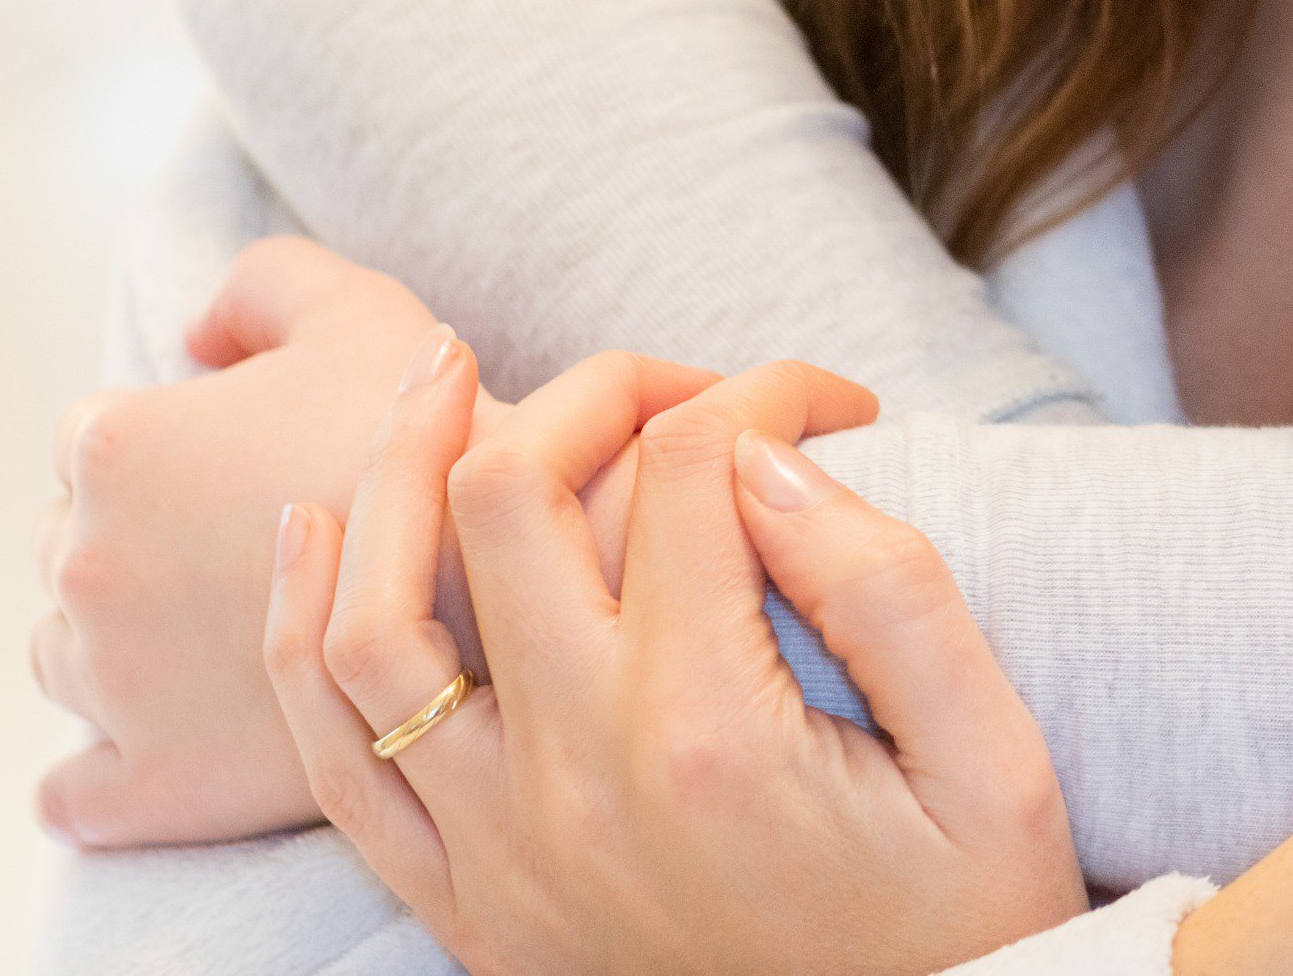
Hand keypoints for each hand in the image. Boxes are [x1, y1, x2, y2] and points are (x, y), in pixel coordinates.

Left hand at [34, 237, 448, 845]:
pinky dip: (97, 777)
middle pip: (69, 545)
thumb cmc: (438, 435)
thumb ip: (260, 283)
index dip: (174, 446)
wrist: (524, 579)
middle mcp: (86, 562)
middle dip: (140, 543)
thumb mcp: (356, 305)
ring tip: (220, 637)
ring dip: (118, 645)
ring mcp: (108, 682)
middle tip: (245, 549)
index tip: (243, 467)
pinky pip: (75, 794)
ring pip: (64, 658)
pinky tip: (154, 749)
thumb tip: (199, 335)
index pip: (93, 440)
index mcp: (118, 448)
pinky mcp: (147, 781)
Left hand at [268, 340, 1085, 974]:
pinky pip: (332, 757)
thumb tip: (767, 455)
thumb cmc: (964, 918)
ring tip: (441, 374)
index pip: (690, 467)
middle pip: (506, 498)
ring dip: (395, 469)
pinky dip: (298, 629)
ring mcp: (502, 851)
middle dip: (588, 389)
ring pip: (372, 618)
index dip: (766, 388)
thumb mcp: (994, 761)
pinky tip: (312, 530)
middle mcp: (577, 782)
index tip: (835, 403)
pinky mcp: (469, 906)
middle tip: (668, 377)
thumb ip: (891, 590)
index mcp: (711, 731)